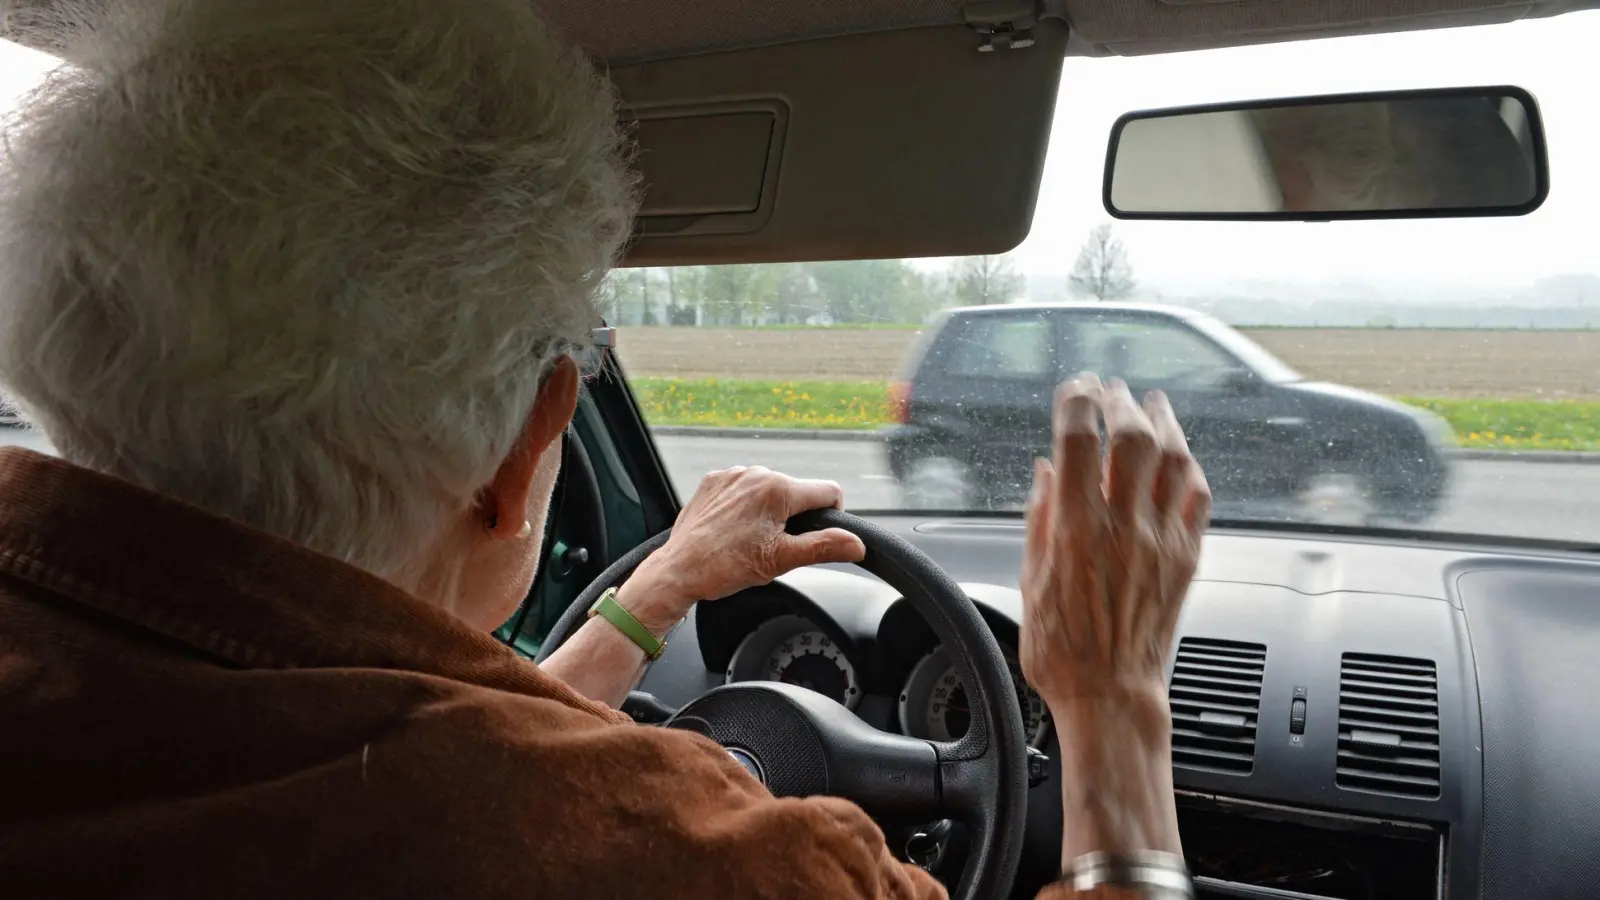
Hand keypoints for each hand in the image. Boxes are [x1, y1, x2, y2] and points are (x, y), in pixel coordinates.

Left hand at [622, 466, 866, 631]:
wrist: (679, 570)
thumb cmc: (725, 567)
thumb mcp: (782, 560)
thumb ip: (824, 547)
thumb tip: (856, 543)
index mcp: (777, 489)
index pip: (828, 492)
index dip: (832, 515)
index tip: (815, 536)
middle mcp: (755, 473)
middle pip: (797, 492)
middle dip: (794, 516)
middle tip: (773, 546)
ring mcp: (732, 474)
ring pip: (769, 489)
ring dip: (769, 511)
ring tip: (749, 539)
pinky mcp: (713, 480)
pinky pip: (743, 487)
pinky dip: (745, 505)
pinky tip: (732, 529)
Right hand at [1019, 373, 1210, 708]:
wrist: (1111, 697)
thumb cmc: (1063, 652)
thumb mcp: (1030, 581)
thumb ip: (1039, 519)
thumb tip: (1045, 473)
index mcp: (1076, 530)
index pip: (1078, 440)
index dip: (1075, 402)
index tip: (1073, 390)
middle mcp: (1123, 527)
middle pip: (1132, 437)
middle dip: (1120, 402)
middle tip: (1111, 391)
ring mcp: (1161, 540)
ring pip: (1174, 459)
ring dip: (1164, 422)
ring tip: (1153, 405)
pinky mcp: (1186, 558)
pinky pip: (1198, 498)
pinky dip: (1189, 468)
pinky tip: (1180, 458)